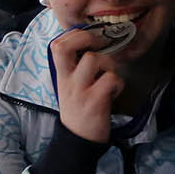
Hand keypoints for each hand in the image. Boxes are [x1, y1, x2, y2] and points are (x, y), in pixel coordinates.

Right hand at [50, 27, 123, 143]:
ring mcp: (80, 90)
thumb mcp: (70, 86)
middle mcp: (67, 80)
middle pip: (64, 48)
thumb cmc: (79, 108)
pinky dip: (118, 83)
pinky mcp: (95, 101)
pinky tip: (114, 92)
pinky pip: (111, 80)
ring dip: (108, 64)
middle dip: (86, 38)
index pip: (56, 45)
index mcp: (61, 75)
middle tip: (101, 43)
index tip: (89, 36)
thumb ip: (75, 67)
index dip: (73, 34)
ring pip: (93, 59)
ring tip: (109, 77)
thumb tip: (91, 43)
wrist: (78, 139)